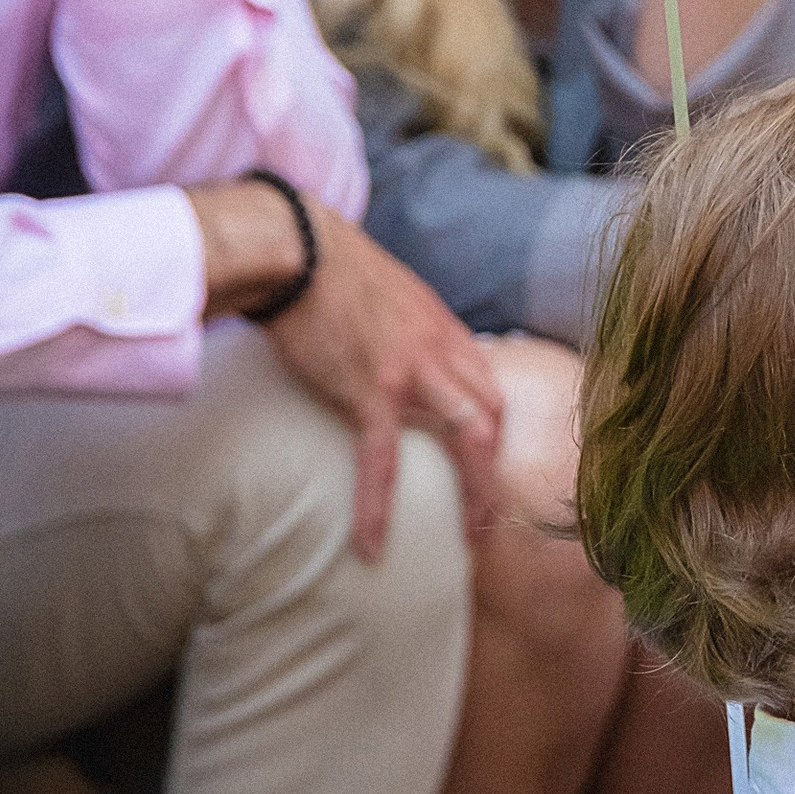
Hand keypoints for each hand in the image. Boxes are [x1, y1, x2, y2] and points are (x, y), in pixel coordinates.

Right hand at [189, 188, 503, 559]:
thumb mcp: (396, 300)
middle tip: (486, 520)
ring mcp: (413, 370)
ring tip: (466, 538)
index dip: (496, 437)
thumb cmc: (332, 273)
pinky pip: (383, 458)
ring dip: (475, 493)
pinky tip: (371, 544)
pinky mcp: (370, 388)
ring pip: (469, 437)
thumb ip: (415, 337)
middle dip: (497, 474)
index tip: (486, 472)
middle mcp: (443, 351)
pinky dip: (380, 506)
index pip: (492, 391)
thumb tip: (411, 366)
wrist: (296, 248)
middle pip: (494, 419)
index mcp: (448, 333)